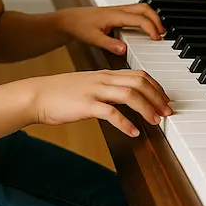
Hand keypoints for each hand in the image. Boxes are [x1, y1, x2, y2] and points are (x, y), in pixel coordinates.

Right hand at [28, 69, 172, 136]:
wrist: (38, 95)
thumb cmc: (62, 93)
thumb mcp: (88, 85)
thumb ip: (107, 89)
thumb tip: (124, 99)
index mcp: (105, 74)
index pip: (138, 74)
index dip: (156, 86)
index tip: (165, 99)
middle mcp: (103, 79)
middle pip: (139, 82)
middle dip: (158, 97)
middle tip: (168, 112)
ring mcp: (95, 91)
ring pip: (129, 94)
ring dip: (147, 108)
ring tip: (156, 121)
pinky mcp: (86, 105)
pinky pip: (111, 113)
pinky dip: (126, 123)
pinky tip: (133, 132)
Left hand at [57, 4, 165, 54]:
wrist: (70, 19)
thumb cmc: (80, 26)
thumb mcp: (93, 38)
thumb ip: (109, 44)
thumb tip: (124, 49)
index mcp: (115, 15)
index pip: (139, 19)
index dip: (150, 28)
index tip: (157, 38)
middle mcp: (118, 9)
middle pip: (145, 8)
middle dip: (156, 20)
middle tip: (162, 34)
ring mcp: (118, 9)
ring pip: (142, 7)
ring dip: (152, 17)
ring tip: (158, 31)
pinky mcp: (117, 12)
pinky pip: (136, 10)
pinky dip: (146, 17)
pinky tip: (146, 26)